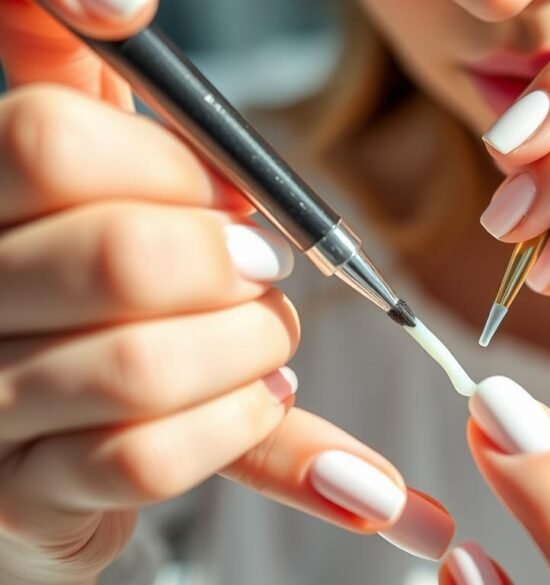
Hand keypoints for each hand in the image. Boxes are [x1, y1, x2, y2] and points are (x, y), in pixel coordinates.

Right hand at [0, 3, 452, 582]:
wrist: (45, 449)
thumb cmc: (86, 294)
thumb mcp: (90, 175)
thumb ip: (83, 79)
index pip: (54, 143)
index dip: (173, 166)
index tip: (231, 195)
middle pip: (119, 254)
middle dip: (231, 265)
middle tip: (264, 274)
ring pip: (140, 364)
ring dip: (251, 348)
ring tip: (269, 344)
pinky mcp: (28, 496)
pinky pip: (149, 459)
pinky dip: (243, 428)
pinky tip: (264, 404)